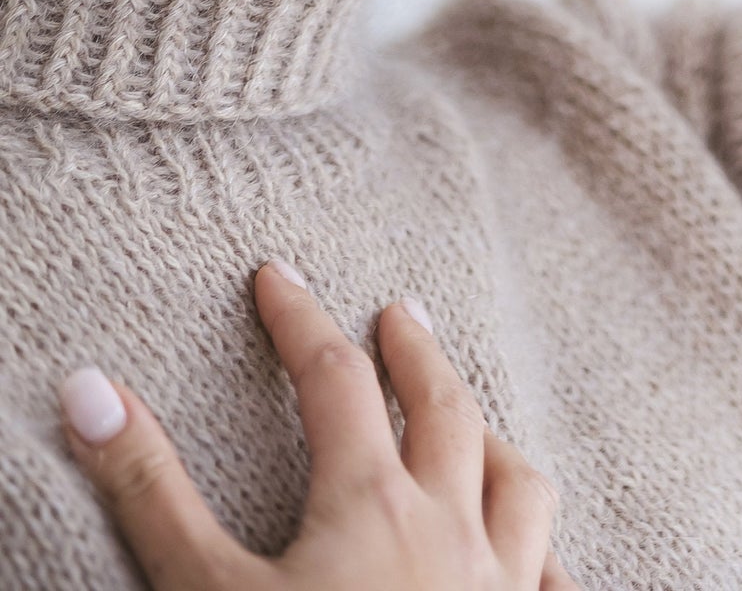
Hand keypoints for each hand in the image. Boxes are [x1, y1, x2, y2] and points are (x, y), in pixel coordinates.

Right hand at [58, 260, 581, 589]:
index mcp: (371, 504)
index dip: (300, 319)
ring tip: (472, 420)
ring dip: (490, 439)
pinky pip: (558, 578)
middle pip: (446, 408)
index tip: (277, 274)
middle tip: (399, 313)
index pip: (334, 377)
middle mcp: (452, 529)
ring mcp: (502, 587)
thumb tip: (90, 388)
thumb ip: (152, 491)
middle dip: (416, 353)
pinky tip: (542, 555)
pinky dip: (548, 551)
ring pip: (519, 482)